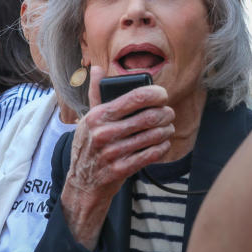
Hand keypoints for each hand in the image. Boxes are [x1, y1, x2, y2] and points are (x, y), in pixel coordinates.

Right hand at [60, 66, 173, 247]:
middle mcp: (104, 133)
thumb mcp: (88, 118)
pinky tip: (163, 143)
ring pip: (152, 136)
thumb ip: (96, 93)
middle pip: (148, 117)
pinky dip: (161, 147)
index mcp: (97, 116)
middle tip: (169, 113)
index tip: (162, 95)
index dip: (155, 94)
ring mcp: (112, 153)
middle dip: (165, 113)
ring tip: (167, 128)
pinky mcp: (120, 170)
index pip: (134, 97)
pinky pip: (150, 155)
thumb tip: (97, 68)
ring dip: (166, 130)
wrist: (82, 183)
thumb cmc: (88, 145)